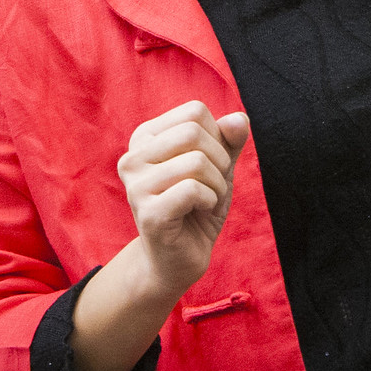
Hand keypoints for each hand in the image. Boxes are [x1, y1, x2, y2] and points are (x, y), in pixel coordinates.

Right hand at [116, 100, 250, 298]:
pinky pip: (193, 189)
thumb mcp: (219, 165)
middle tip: (213, 184)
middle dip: (218, 160)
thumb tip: (239, 119)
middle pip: (193, 132)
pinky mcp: (147, 213)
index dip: (217, 137)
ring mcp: (135, 186)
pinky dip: (210, 200)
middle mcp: (132, 158)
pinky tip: (199, 213)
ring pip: (195, 161)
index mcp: (145, 138)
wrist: (180, 257)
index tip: (210, 164)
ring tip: (206, 201)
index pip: (194, 112)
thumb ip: (230, 139)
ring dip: (216, 184)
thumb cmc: (198, 205)